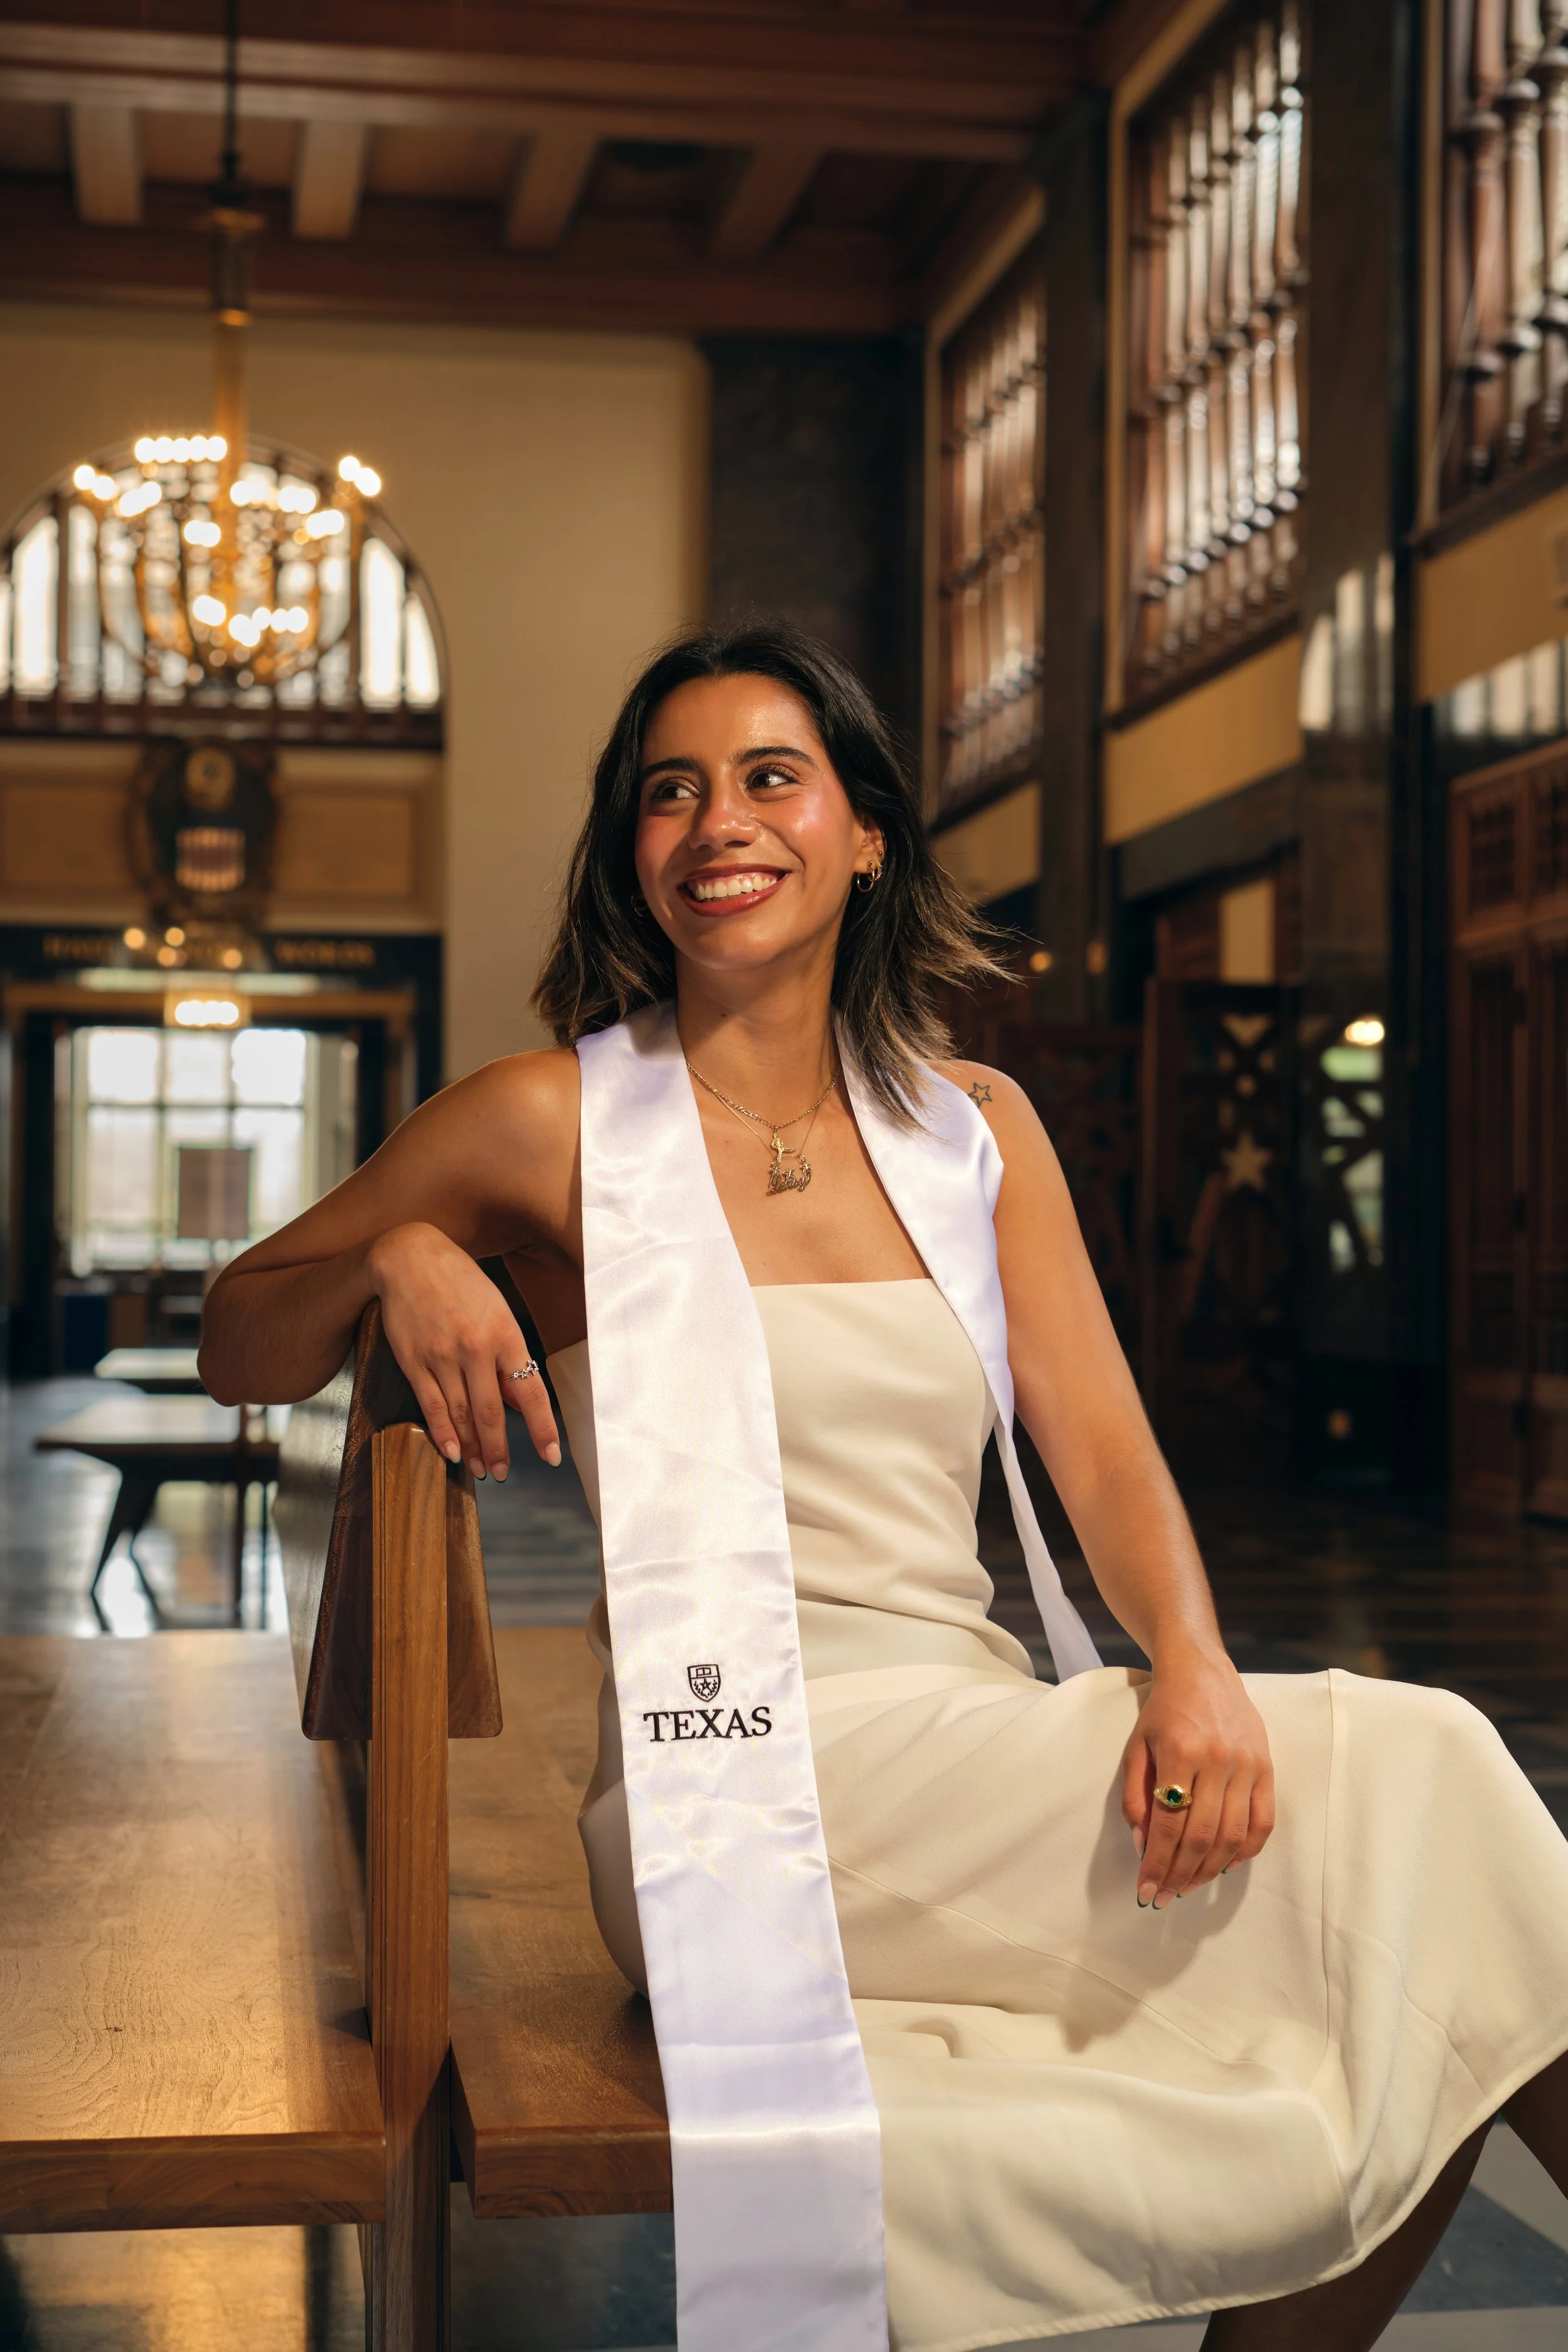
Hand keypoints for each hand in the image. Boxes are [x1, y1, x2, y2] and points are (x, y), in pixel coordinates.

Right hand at [366, 1223, 560, 1480]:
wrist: (409, 1257)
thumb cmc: (460, 1283)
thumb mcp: (496, 1311)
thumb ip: (508, 1357)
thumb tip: (518, 1401)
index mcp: (504, 1333)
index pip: (530, 1391)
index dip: (542, 1428)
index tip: (552, 1455)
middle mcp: (475, 1347)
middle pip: (492, 1412)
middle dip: (501, 1448)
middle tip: (505, 1472)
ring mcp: (442, 1356)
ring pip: (462, 1414)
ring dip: (474, 1448)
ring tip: (483, 1470)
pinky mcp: (414, 1360)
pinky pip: (431, 1405)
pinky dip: (443, 1433)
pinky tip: (452, 1452)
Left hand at [1120, 1638, 1274, 1907]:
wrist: (1201, 1670)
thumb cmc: (1163, 1710)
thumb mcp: (1136, 1747)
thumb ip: (1135, 1796)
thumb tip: (1144, 1845)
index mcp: (1180, 1753)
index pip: (1169, 1824)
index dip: (1157, 1863)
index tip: (1146, 1890)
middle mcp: (1217, 1761)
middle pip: (1202, 1836)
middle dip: (1180, 1874)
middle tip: (1165, 1897)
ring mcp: (1247, 1765)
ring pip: (1233, 1835)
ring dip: (1210, 1869)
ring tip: (1189, 1886)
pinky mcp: (1266, 1767)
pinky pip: (1263, 1821)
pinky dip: (1246, 1850)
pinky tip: (1226, 1866)